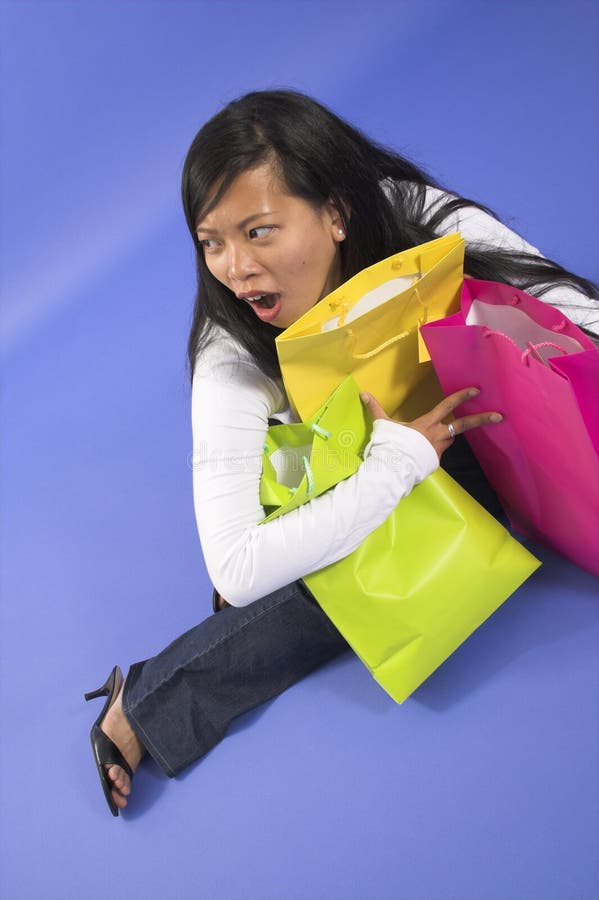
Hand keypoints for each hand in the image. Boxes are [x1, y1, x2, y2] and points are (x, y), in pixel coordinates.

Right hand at [360, 387, 502, 459]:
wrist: (393, 469)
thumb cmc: (390, 445)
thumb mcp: (383, 424)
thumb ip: (376, 409)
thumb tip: (363, 394)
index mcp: (427, 423)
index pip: (447, 405)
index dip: (462, 396)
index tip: (477, 390)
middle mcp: (437, 434)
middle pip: (463, 425)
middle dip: (482, 419)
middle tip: (499, 416)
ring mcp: (438, 449)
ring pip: (448, 439)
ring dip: (445, 437)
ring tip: (428, 441)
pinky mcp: (435, 462)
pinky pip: (437, 453)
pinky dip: (433, 451)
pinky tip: (421, 455)